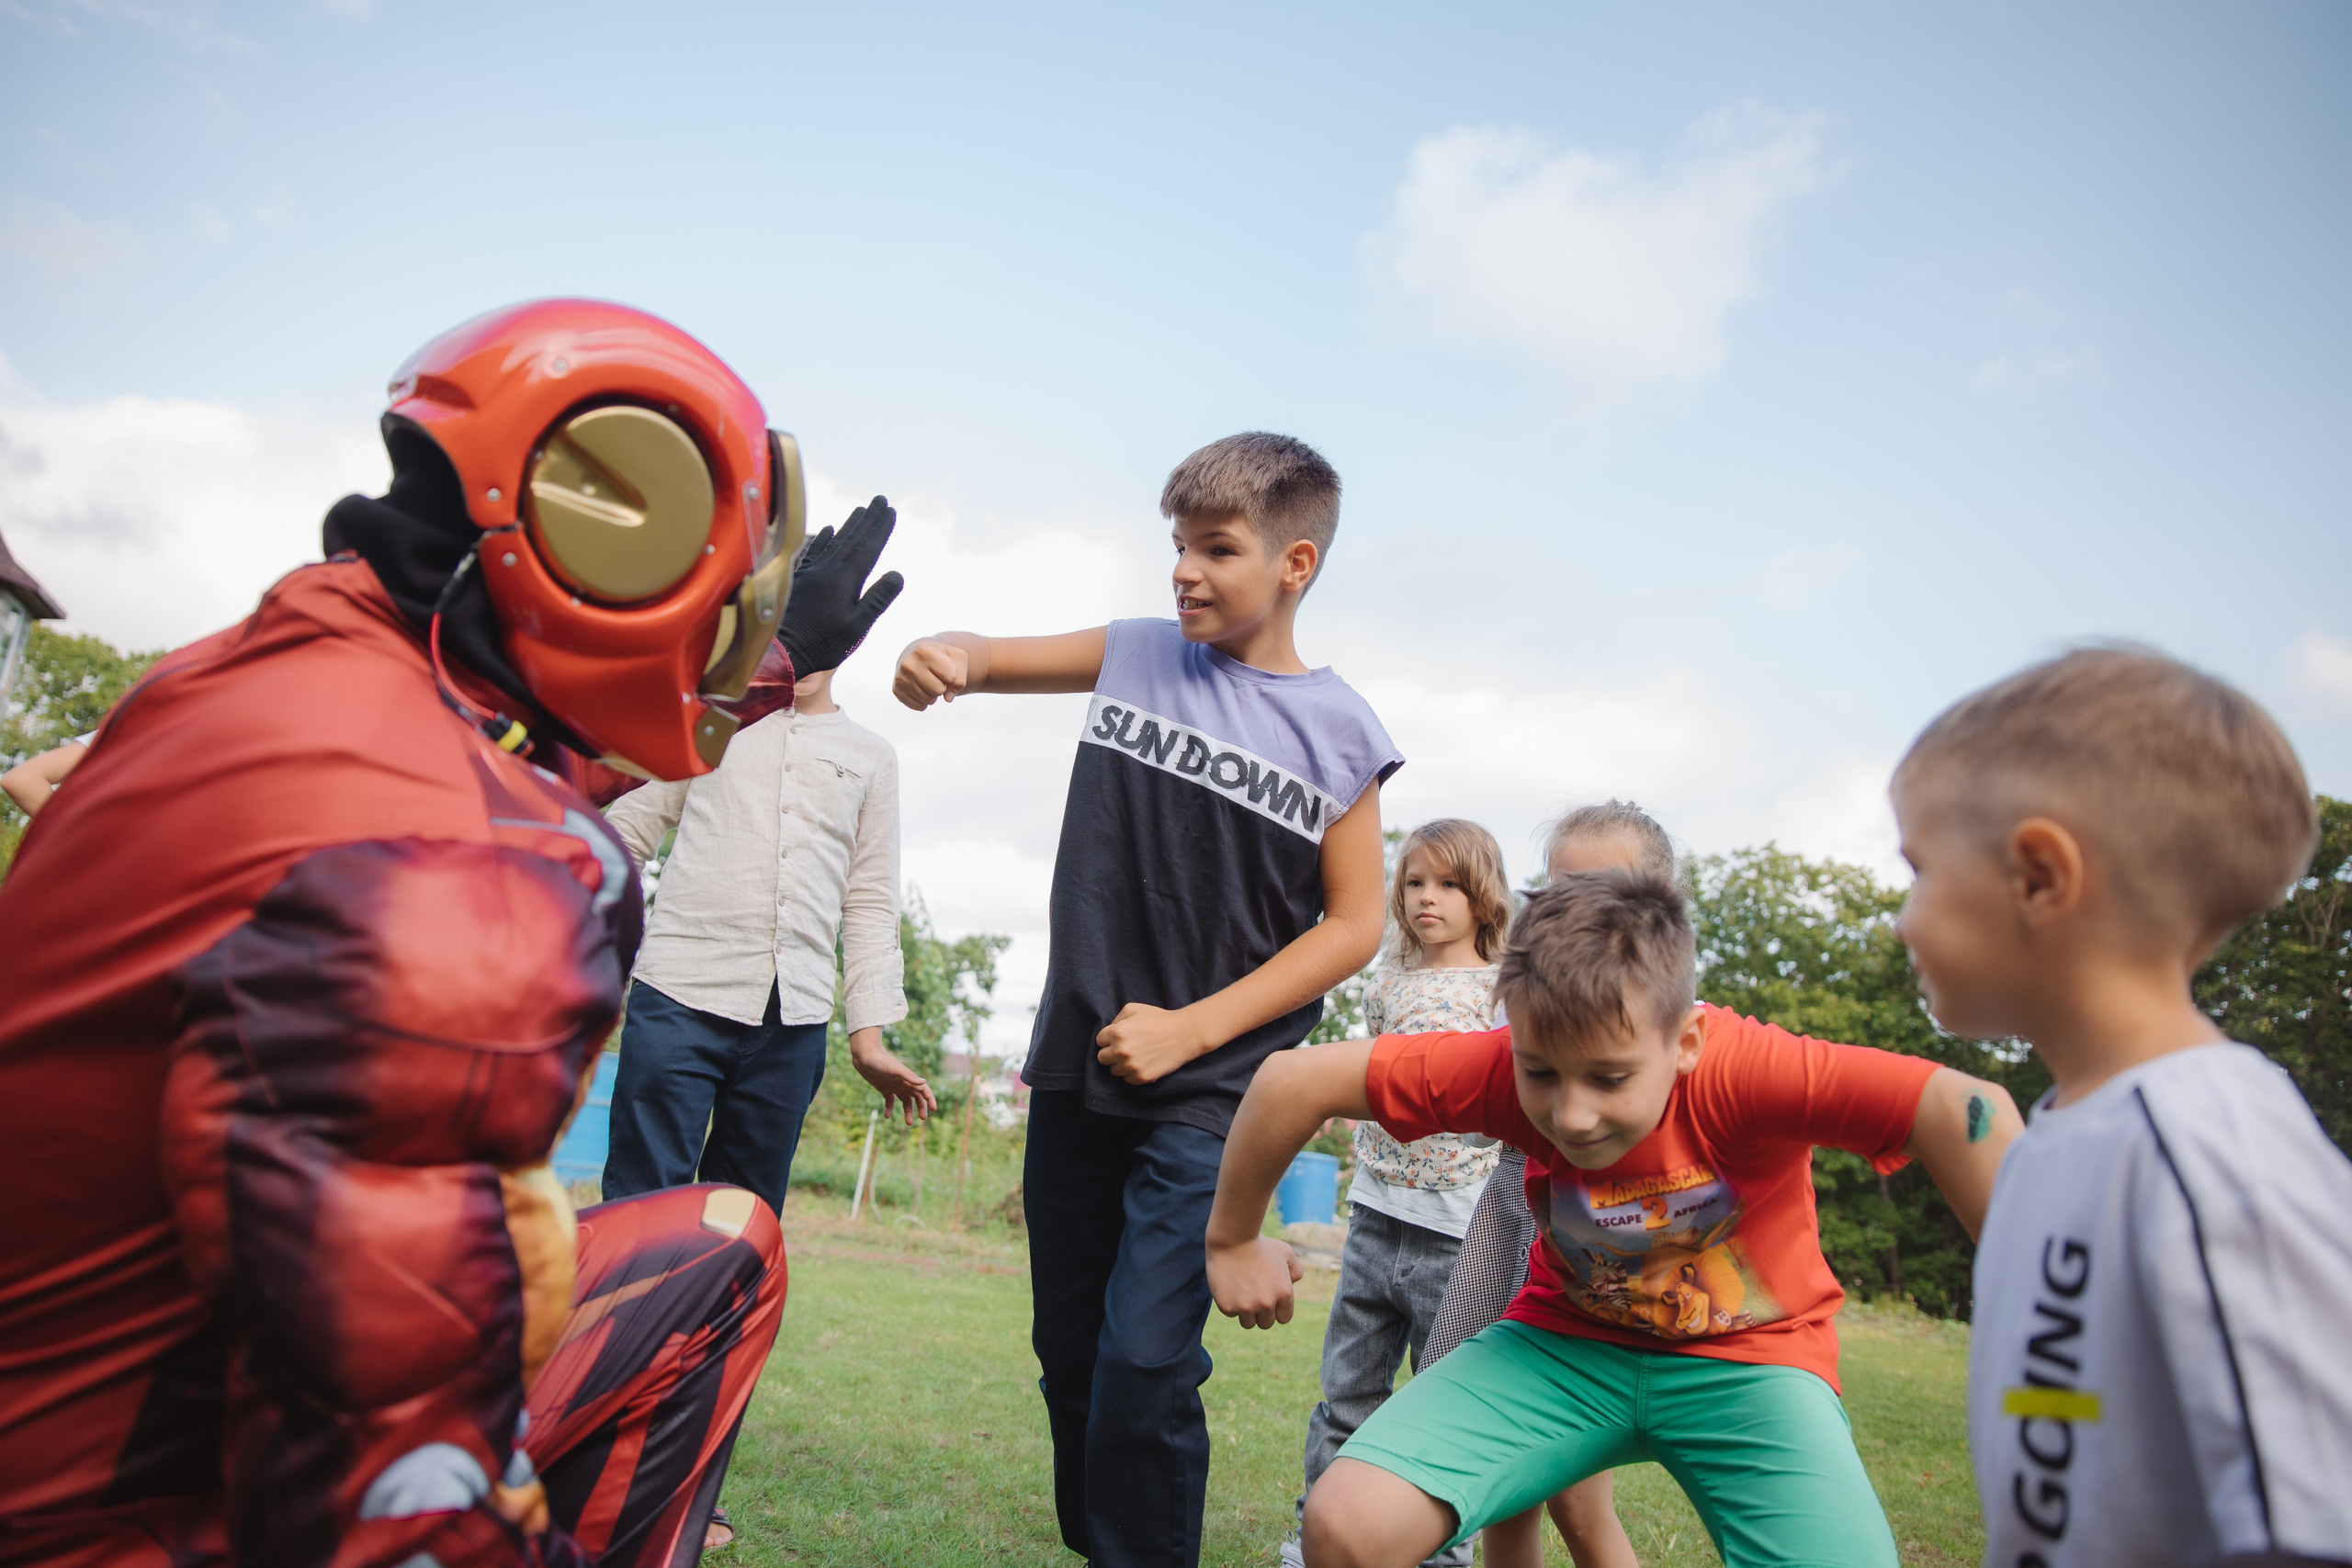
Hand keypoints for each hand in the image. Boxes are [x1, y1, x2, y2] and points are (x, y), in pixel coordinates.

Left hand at [778, 497, 905, 677]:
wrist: (780, 651)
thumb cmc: (822, 644)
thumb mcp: (857, 628)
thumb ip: (877, 599)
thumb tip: (897, 575)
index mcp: (845, 581)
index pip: (868, 548)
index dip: (880, 528)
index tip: (890, 511)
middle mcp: (827, 570)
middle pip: (852, 538)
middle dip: (868, 518)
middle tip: (880, 499)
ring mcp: (810, 573)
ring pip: (833, 542)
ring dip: (848, 524)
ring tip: (860, 510)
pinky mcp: (797, 579)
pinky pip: (813, 551)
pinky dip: (823, 538)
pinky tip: (827, 529)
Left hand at [849, 1029, 936, 1125]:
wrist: (865, 1056)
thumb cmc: (881, 1061)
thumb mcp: (895, 1069)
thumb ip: (909, 1076)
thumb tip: (924, 1082)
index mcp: (909, 1078)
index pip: (923, 1090)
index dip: (930, 1099)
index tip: (934, 1109)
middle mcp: (903, 1083)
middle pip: (916, 1097)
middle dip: (921, 1107)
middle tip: (923, 1118)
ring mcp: (894, 1086)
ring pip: (905, 1101)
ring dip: (908, 1111)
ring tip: (908, 1123)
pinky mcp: (884, 1088)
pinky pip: (890, 1101)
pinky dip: (890, 1108)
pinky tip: (887, 1116)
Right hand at [892, 637, 969, 710]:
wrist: (918, 655)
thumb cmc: (942, 657)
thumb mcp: (957, 659)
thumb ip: (960, 678)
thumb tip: (948, 698)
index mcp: (924, 651)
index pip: (950, 677)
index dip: (952, 675)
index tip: (944, 667)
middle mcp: (909, 663)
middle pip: (939, 690)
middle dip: (942, 686)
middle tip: (936, 676)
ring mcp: (901, 678)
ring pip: (929, 700)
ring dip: (933, 695)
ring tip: (928, 681)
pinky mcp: (897, 691)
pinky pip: (919, 707)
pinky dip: (925, 702)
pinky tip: (921, 689)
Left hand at [1095, 1002, 1208, 1084]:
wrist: (1184, 1034)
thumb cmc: (1159, 1019)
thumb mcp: (1134, 1009)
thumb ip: (1116, 1019)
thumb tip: (1108, 1033)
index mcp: (1117, 1032)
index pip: (1099, 1041)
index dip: (1109, 1038)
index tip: (1120, 1038)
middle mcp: (1121, 1051)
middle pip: (1102, 1058)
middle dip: (1111, 1053)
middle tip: (1125, 1048)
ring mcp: (1131, 1066)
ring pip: (1114, 1071)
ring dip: (1121, 1064)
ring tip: (1136, 1055)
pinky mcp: (1142, 1077)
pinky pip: (1127, 1080)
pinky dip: (1132, 1073)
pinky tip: (1143, 1063)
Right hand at [1208, 1235, 1301, 1329]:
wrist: (1232, 1239)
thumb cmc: (1260, 1244)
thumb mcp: (1285, 1253)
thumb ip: (1295, 1271)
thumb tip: (1292, 1285)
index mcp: (1284, 1294)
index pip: (1283, 1318)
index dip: (1277, 1310)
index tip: (1269, 1299)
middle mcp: (1267, 1304)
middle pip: (1266, 1323)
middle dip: (1261, 1312)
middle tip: (1253, 1294)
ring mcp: (1246, 1307)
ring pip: (1248, 1323)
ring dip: (1246, 1312)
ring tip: (1242, 1292)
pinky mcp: (1228, 1307)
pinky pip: (1232, 1314)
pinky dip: (1230, 1303)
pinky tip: (1230, 1286)